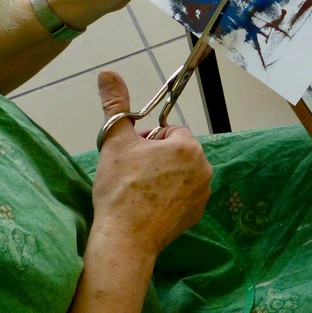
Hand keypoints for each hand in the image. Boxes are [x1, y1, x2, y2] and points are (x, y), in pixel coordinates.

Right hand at [91, 71, 210, 258]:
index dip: (147, 142)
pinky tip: (148, 206)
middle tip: (132, 174)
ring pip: (180, 173)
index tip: (131, 157)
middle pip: (176, 152)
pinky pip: (183, 195)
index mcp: (188, 146)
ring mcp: (203, 193)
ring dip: (162, 176)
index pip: (168, 132)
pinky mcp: (197, 214)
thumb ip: (115, 105)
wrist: (125, 238)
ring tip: (138, 191)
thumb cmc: (120, 188)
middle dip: (156, 158)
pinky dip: (168, 196)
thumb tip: (107, 74)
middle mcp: (204, 167)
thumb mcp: (115, 141)